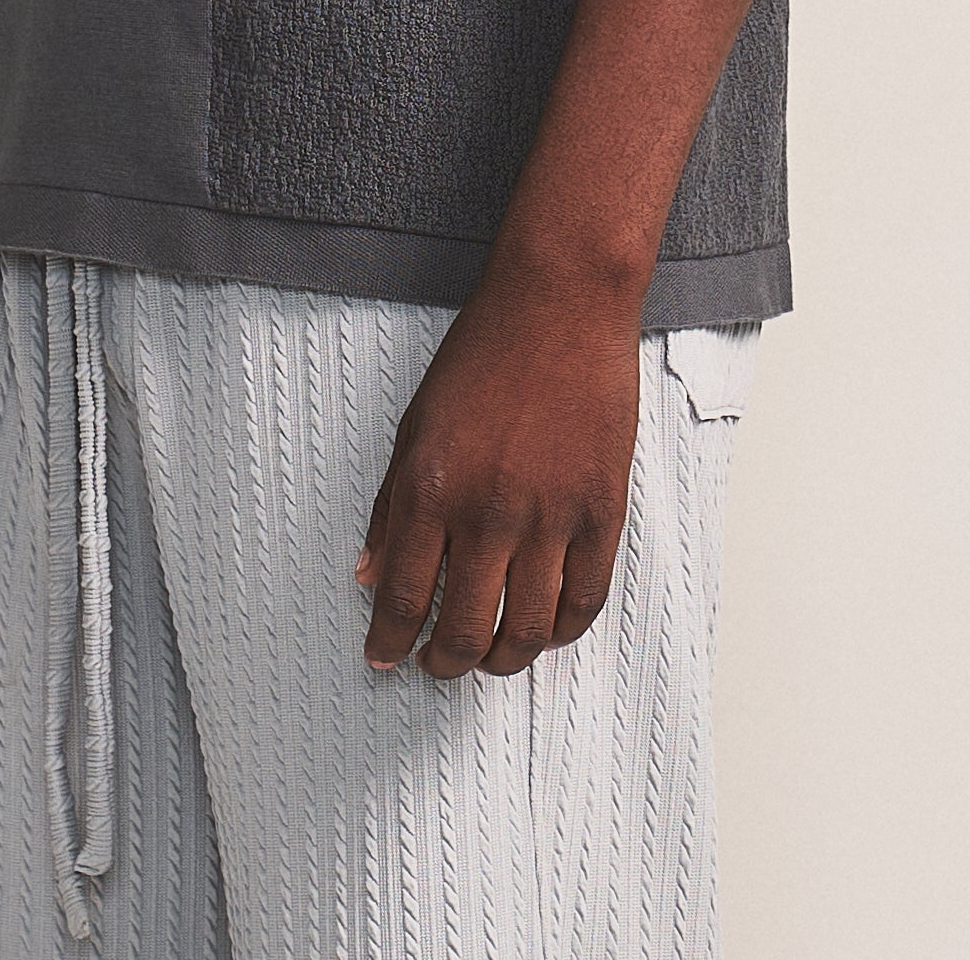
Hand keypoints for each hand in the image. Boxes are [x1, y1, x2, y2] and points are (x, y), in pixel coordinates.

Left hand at [355, 270, 641, 678]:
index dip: (388, 641)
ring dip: (501, 659)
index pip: (400, 597)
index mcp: (432, 488)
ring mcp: (550, 516)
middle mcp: (488, 511)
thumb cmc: (484, 354)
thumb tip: (368, 574)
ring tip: (489, 656)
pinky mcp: (601, 511)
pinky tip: (545, 629)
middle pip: (462, 630)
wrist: (560, 305)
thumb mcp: (414, 425)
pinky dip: (562, 630)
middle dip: (441, 663)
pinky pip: (583, 600)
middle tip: (435, 665)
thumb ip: (389, 506)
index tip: (384, 658)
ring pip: (526, 631)